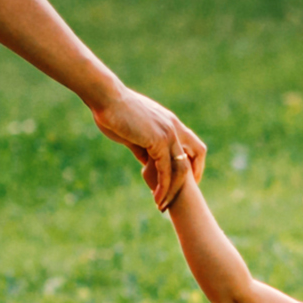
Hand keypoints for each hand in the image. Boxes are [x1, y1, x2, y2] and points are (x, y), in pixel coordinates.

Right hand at [90, 83, 204, 208]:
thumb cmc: (114, 112)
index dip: (193, 163)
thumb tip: (146, 163)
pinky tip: (156, 197)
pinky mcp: (158, 140)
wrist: (106, 98)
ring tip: (162, 205)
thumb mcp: (133, 133)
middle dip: (190, 179)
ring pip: (181, 168)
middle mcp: (174, 127)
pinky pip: (166, 170)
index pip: (193, 145)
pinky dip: (163, 186)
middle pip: (195, 156)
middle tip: (179, 197)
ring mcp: (168, 133)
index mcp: (170, 122)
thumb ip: (143, 148)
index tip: (186, 180)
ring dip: (173, 189)